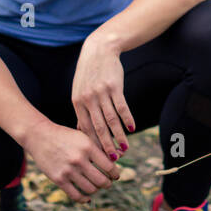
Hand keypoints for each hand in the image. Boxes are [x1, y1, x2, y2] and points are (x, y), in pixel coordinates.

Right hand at [24, 122, 119, 203]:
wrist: (39, 136)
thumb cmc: (65, 136)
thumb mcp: (83, 137)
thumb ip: (99, 148)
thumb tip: (119, 157)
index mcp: (88, 146)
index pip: (109, 166)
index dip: (115, 174)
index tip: (115, 176)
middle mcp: (79, 159)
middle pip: (102, 180)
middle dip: (107, 184)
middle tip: (107, 183)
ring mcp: (68, 170)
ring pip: (91, 189)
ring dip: (96, 190)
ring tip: (96, 187)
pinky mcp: (58, 179)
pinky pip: (76, 195)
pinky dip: (84, 199)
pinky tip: (87, 197)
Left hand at [71, 38, 134, 160]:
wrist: (99, 50)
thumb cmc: (89, 74)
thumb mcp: (80, 91)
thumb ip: (82, 111)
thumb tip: (83, 131)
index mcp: (78, 103)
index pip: (86, 129)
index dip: (94, 145)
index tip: (100, 158)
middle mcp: (88, 99)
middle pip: (98, 128)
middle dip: (106, 145)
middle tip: (113, 160)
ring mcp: (101, 93)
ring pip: (111, 120)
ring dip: (119, 136)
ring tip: (125, 148)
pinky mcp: (114, 86)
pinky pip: (121, 107)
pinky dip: (127, 119)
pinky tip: (132, 128)